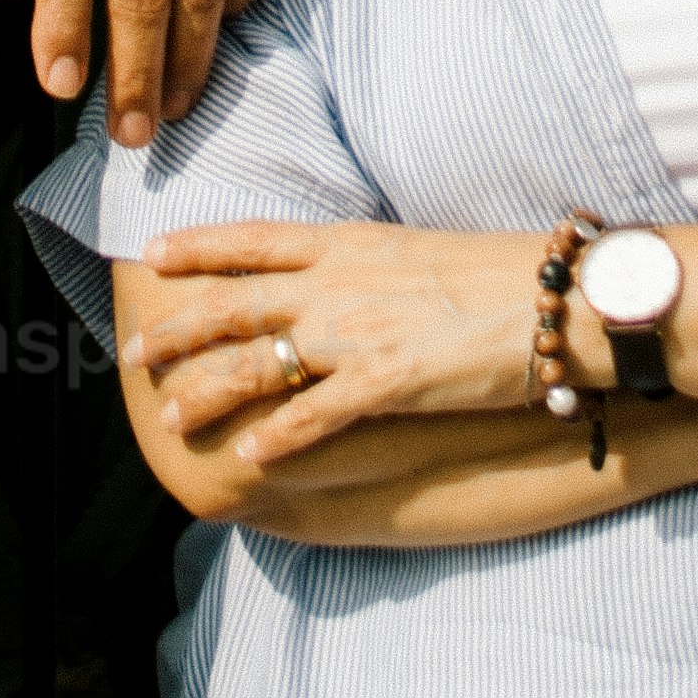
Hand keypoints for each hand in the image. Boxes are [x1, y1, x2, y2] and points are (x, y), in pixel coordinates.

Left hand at [126, 218, 555, 466]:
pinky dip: (278, 437)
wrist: (565, 297)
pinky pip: (317, 413)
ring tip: (172, 419)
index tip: (154, 256)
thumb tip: (343, 280)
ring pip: (258, 362)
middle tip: (132, 356)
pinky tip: (250, 458)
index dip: (200, 248)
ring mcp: (362, 331)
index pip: (257, 239)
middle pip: (237, 304)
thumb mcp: (421, 253)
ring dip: (208, 393)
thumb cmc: (507, 276)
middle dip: (178, 331)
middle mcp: (343, 282)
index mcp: (352, 242)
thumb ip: (371, 267)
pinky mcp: (392, 380)